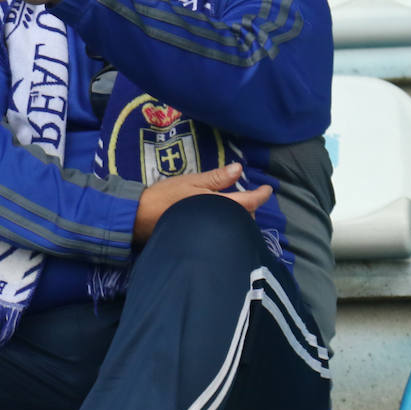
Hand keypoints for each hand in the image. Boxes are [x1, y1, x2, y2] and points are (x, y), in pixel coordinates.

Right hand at [133, 163, 271, 244]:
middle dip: (251, 206)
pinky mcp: (205, 239)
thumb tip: (239, 169)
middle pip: (246, 216)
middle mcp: (220, 221)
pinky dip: (229, 224)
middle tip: (248, 195)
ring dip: (240, 216)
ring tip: (234, 206)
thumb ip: (216, 177)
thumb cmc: (165, 196)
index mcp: (219, 204)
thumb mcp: (190, 181)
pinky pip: (226, 232)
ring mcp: (214, 232)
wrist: (142, 218)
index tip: (268, 189)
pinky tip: (220, 218)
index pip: (249, 202)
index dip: (261, 195)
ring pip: (237, 225)